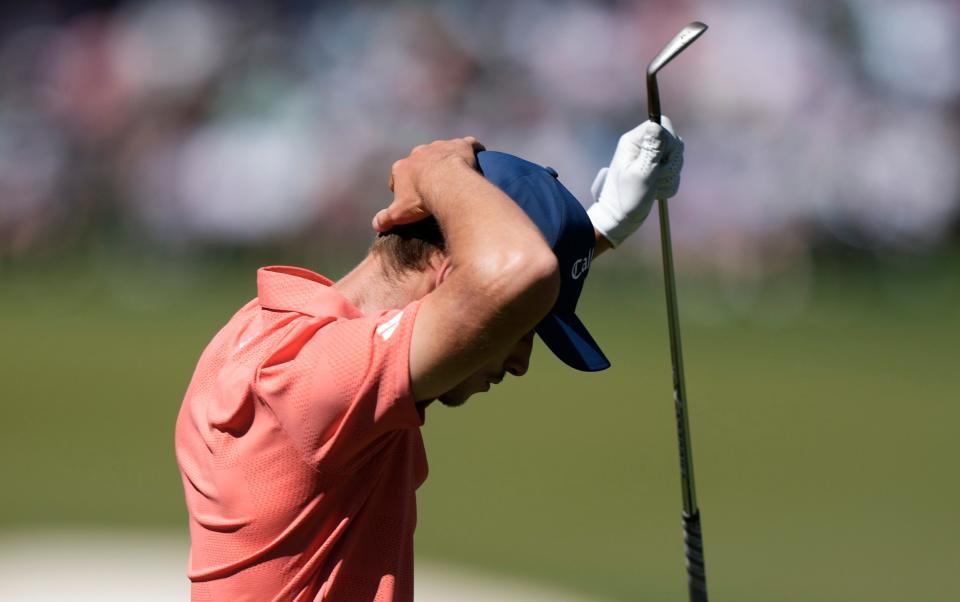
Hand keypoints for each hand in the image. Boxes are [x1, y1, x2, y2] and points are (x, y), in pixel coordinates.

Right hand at [373, 137, 484, 231]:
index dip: (405, 189)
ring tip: (456, 178)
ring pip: (442, 152)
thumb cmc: (421, 200)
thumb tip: (376, 225)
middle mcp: (419, 153)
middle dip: (426, 173)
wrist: (447, 184)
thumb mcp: (399, 214)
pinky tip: (478, 158)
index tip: (414, 199)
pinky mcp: (460, 145)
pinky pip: (468, 144)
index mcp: (402, 168)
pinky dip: (472, 149)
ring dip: (446, 161)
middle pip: (420, 163)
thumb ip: (385, 219)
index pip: (399, 177)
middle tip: (436, 189)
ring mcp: (440, 147)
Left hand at [587, 117, 682, 246]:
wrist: (620, 219)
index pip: (662, 124)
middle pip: (674, 142)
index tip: (662, 159)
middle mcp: (643, 147)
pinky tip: (655, 192)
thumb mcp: (641, 173)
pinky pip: (675, 173)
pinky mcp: (657, 172)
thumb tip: (657, 124)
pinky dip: (669, 185)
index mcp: (634, 141)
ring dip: (669, 176)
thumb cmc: (626, 198)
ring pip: (676, 159)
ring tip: (653, 187)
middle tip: (656, 177)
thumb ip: (652, 150)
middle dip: (670, 163)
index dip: (669, 141)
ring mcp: (651, 159)